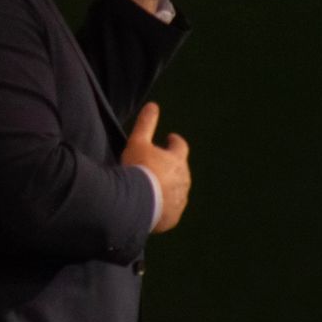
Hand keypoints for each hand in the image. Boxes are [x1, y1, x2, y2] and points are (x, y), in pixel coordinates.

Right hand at [126, 102, 191, 232]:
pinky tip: (152, 206)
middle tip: (157, 165)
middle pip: (180, 170)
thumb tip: (153, 105)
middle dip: (171, 167)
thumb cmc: (138, 168)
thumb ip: (146, 124)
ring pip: (177, 191)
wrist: (137, 202)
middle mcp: (184, 180)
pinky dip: (164, 206)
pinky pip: (170, 210)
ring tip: (152, 188)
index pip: (180, 146)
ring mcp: (180, 199)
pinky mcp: (173, 216)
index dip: (174, 141)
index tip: (170, 138)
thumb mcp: (138, 142)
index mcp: (177, 160)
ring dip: (167, 187)